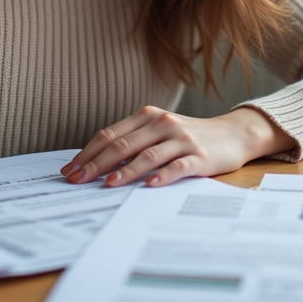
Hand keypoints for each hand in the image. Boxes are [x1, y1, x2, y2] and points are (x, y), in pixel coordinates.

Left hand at [62, 106, 294, 188]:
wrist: (233, 134)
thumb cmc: (188, 137)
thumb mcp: (159, 132)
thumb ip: (133, 143)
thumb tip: (96, 164)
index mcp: (147, 116)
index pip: (110, 135)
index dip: (87, 153)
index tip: (69, 170)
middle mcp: (163, 123)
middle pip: (123, 145)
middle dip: (96, 164)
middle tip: (77, 181)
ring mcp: (182, 139)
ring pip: (147, 155)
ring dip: (125, 171)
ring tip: (108, 184)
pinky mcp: (200, 156)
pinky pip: (178, 166)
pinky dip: (162, 176)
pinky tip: (150, 185)